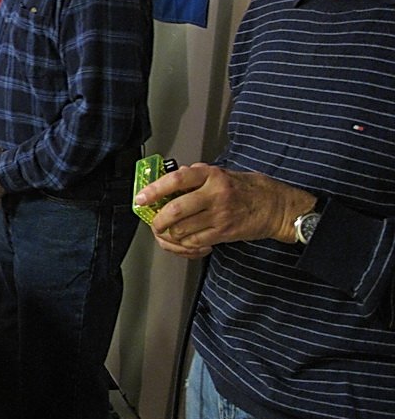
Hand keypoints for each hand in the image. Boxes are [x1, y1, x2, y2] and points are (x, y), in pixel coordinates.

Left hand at [134, 163, 315, 256]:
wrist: (276, 206)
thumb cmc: (247, 188)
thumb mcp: (221, 173)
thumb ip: (196, 177)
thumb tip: (168, 182)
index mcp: (211, 176)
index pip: (176, 180)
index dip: (155, 190)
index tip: (141, 198)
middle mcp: (214, 194)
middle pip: (175, 210)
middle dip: (158, 220)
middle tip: (154, 223)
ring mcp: (220, 215)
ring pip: (183, 229)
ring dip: (171, 235)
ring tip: (170, 233)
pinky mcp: (224, 233)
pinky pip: (196, 242)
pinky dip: (186, 244)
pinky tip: (188, 240)